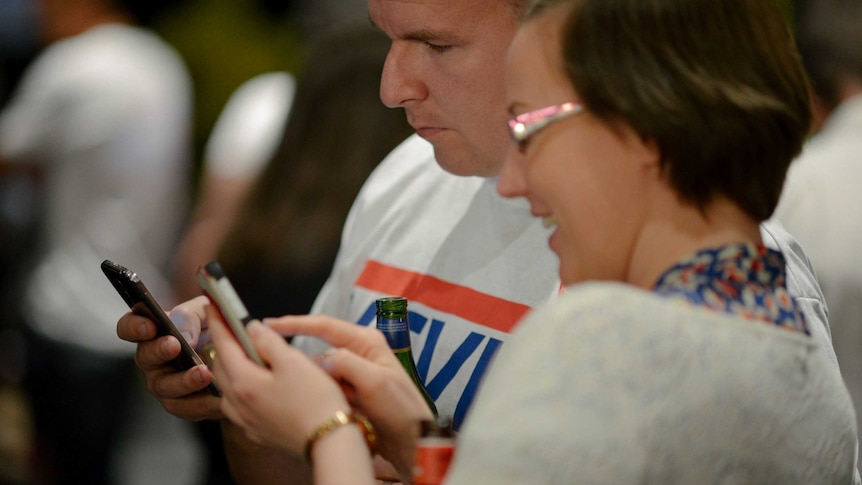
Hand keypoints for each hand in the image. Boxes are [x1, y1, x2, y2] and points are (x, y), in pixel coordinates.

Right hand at [116, 295, 220, 419]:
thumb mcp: (207, 312)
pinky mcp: (182, 404)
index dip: (133, 326)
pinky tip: (218, 394)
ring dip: (184, 380)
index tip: (150, 326)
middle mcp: (153, 359)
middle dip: (159, 351)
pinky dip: (203, 401)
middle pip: (145, 357)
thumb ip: (192, 316)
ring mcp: (165, 384)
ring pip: (165, 386)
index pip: (129, 327)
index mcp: (154, 332)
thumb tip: (185, 337)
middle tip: (175, 345)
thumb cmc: (215, 329)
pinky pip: (186, 407)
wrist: (237, 359)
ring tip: (205, 373)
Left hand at [208, 306, 350, 454]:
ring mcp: (246, 419)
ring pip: (227, 386)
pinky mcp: (257, 430)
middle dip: (223, 342)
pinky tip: (252, 384)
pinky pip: (237, 404)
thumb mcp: (294, 362)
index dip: (218, 321)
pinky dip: (239, 387)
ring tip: (242, 352)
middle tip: (229, 324)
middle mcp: (238, 402)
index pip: (223, 344)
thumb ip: (269, 342)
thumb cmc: (316, 402)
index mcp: (244, 381)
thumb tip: (252, 327)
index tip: (213, 304)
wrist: (328, 442)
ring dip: (229, 366)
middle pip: (220, 365)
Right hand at [265, 315, 433, 479]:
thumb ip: (347, 364)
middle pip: (320, 351)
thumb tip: (321, 359)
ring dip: (321, 386)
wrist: (412, 439)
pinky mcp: (351, 390)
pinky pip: (328, 388)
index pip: (325, 325)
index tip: (270, 324)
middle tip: (301, 381)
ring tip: (335, 401)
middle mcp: (360, 352)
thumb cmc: (401, 409)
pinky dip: (326, 396)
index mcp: (367, 341)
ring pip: (322, 373)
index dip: (295, 323)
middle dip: (309, 367)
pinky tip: (332, 408)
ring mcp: (355, 372)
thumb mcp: (376, 382)